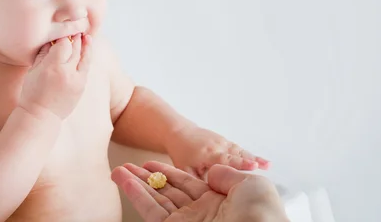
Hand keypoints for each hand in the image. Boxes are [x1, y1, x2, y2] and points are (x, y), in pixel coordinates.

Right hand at [19, 33, 91, 119]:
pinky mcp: (82, 87)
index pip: (63, 44)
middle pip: (75, 48)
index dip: (63, 35)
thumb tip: (51, 39)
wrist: (41, 116)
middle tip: (75, 27)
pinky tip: (86, 50)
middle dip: (75, 37)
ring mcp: (77, 80)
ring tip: (86, 35)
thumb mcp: (33, 71)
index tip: (63, 29)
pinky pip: (86, 68)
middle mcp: (67, 72)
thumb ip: (43, 54)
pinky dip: (87, 57)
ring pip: (84, 57)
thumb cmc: (32, 93)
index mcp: (53, 67)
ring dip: (86, 45)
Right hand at [112, 161, 287, 221]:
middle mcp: (201, 216)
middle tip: (128, 167)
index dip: (169, 173)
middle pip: (167, 193)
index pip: (188, 185)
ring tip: (118, 170)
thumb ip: (228, 174)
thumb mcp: (252, 185)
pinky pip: (151, 211)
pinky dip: (136, 195)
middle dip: (146, 179)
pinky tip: (124, 181)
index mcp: (221, 204)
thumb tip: (212, 172)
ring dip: (135, 184)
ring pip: (155, 201)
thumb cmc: (262, 218)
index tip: (151, 164)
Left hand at [167, 127, 269, 178]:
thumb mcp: (185, 168)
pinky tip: (260, 161)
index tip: (253, 166)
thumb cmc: (183, 152)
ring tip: (267, 164)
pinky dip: (249, 155)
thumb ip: (197, 180)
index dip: (241, 163)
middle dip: (252, 159)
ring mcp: (223, 142)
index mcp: (210, 154)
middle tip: (266, 165)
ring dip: (254, 157)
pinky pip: (239, 149)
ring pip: (240, 151)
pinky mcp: (226, 142)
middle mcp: (219, 146)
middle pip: (238, 154)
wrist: (180, 132)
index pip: (228, 159)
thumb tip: (207, 194)